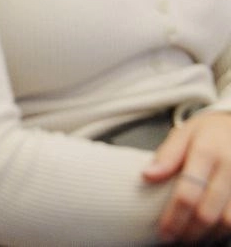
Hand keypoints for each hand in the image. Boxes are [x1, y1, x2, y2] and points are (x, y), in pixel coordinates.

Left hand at [143, 111, 230, 241]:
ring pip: (228, 222)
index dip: (174, 217)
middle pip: (208, 212)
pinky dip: (224, 231)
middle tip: (173, 240)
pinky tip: (210, 234)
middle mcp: (229, 168)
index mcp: (207, 152)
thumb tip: (147, 175)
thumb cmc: (207, 133)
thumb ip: (166, 155)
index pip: (188, 192)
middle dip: (189, 232)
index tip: (162, 232)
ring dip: (208, 236)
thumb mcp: (183, 134)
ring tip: (189, 240)